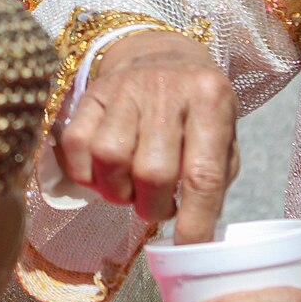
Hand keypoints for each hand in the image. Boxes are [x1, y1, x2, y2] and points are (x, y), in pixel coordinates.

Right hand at [56, 31, 237, 243]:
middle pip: (152, 171)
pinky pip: (76, 144)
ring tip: (129, 190)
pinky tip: (103, 174)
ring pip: (110, 158)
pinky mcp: (92, 92)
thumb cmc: (197, 107)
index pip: (203, 174)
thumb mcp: (224, 135)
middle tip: (156, 207)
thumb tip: (198, 233)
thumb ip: (214, 178)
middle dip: (152, 207)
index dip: (195, 221)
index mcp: (211, 99)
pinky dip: (86, 173)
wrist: (160, 53)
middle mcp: (166, 89)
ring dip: (117, 191)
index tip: (190, 248)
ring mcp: (125, 88)